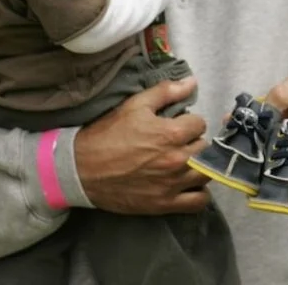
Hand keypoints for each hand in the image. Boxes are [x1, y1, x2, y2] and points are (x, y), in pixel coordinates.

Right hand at [75, 77, 209, 214]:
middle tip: (180, 143)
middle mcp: (177, 160)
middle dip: (194, 142)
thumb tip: (192, 82)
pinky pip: (198, 202)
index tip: (179, 125)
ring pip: (206, 174)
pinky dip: (199, 193)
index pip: (200, 124)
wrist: (80, 169)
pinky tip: (190, 184)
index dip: (189, 122)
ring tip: (186, 162)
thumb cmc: (108, 134)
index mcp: (171, 134)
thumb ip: (167, 92)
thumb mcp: (135, 105)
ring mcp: (172, 185)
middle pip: (204, 148)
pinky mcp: (165, 204)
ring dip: (200, 166)